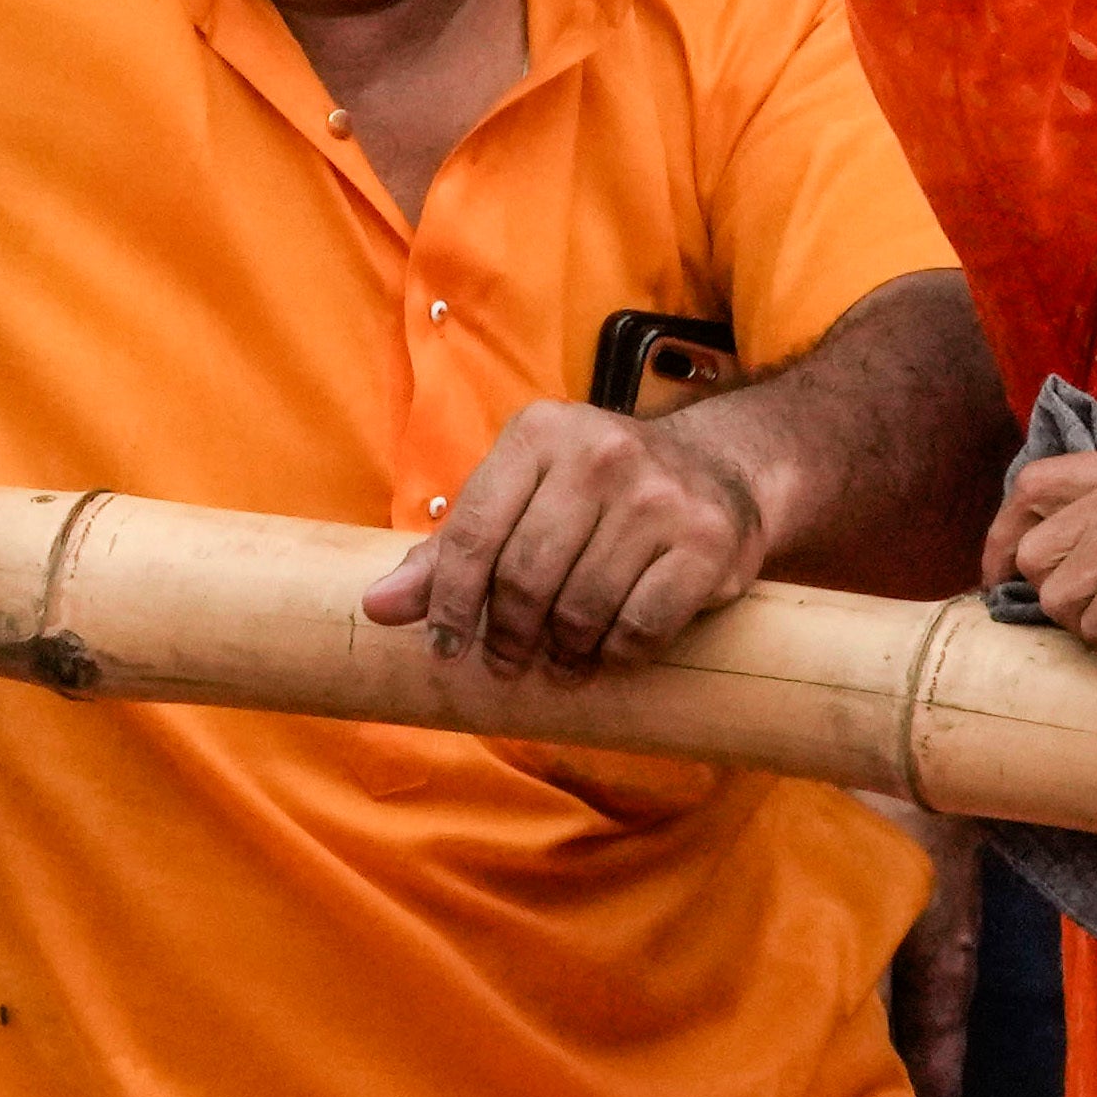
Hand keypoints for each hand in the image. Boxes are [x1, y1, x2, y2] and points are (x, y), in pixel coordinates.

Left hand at [359, 400, 770, 673]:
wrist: (720, 471)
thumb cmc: (597, 494)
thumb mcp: (523, 497)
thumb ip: (450, 552)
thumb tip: (376, 607)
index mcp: (539, 433)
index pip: (474, 532)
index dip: (451, 603)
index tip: (446, 648)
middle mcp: (600, 452)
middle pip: (525, 578)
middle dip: (508, 637)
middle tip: (506, 663)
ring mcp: (657, 494)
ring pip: (580, 608)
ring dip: (563, 653)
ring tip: (560, 662)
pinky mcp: (705, 539)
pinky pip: (640, 626)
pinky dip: (617, 654)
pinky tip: (610, 651)